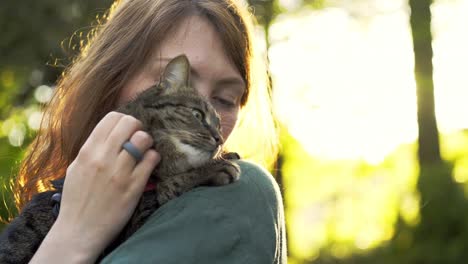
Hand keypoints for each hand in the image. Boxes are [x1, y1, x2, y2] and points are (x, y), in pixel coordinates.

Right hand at [34, 111, 159, 262]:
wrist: (79, 231)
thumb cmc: (77, 200)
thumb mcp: (76, 168)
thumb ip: (92, 149)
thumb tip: (110, 134)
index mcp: (88, 151)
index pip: (112, 117)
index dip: (124, 120)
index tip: (127, 130)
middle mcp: (103, 158)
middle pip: (130, 123)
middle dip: (138, 127)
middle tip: (139, 139)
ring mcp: (119, 172)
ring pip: (143, 138)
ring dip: (148, 142)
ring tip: (145, 151)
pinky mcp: (134, 186)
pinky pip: (152, 160)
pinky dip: (154, 158)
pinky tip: (149, 164)